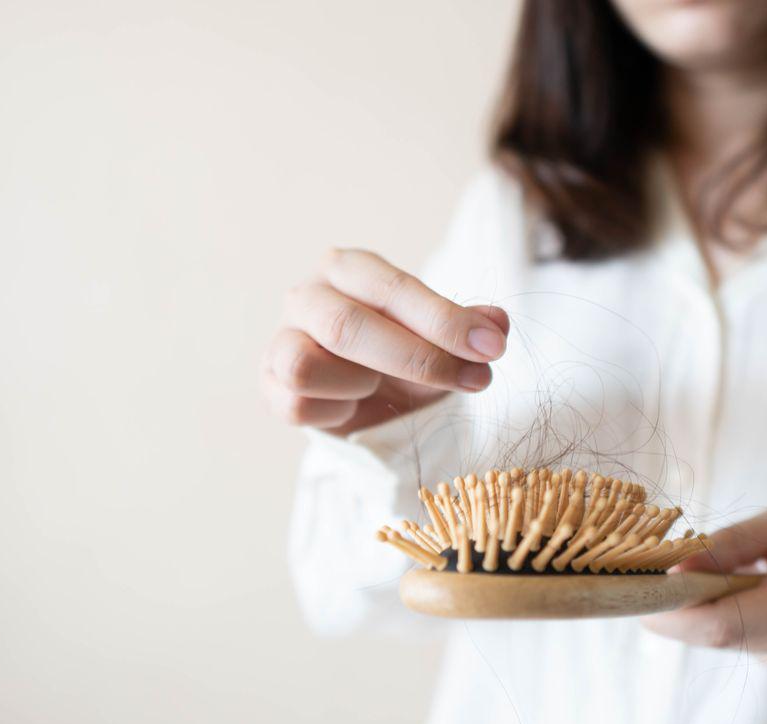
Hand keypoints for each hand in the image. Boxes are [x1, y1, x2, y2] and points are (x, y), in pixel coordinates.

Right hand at [263, 248, 509, 435]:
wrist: (364, 399)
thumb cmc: (400, 355)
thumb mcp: (442, 339)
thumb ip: (470, 327)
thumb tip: (497, 323)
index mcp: (348, 269)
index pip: (391, 287)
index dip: (444, 319)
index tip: (492, 347)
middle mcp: (307, 296)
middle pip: (348, 326)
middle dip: (418, 359)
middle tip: (476, 379)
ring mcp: (280, 340)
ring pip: (306, 366)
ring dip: (360, 383)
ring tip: (380, 386)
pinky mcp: (269, 385)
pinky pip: (299, 405)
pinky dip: (337, 412)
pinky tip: (354, 406)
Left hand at [641, 503, 766, 682]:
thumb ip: (732, 543)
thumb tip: (676, 565)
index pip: (727, 624)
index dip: (675, 614)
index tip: (641, 594)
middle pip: (722, 636)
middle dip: (684, 608)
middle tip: (664, 578)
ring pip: (732, 640)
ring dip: (715, 610)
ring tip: (739, 576)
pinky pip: (748, 645)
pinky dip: (739, 620)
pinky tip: (761, 599)